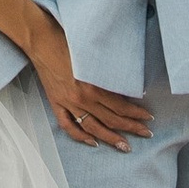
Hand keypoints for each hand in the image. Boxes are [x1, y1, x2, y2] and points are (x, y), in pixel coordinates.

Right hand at [22, 7, 150, 148]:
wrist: (41, 41)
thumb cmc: (68, 42)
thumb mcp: (93, 57)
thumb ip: (107, 74)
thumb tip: (125, 88)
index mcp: (93, 86)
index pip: (120, 107)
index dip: (136, 114)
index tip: (147, 118)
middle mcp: (81, 99)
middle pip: (110, 119)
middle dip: (130, 128)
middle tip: (145, 133)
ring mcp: (68, 103)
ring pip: (93, 127)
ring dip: (110, 138)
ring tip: (124, 146)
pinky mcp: (56, 104)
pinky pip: (68, 126)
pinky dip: (80, 137)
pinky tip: (92, 142)